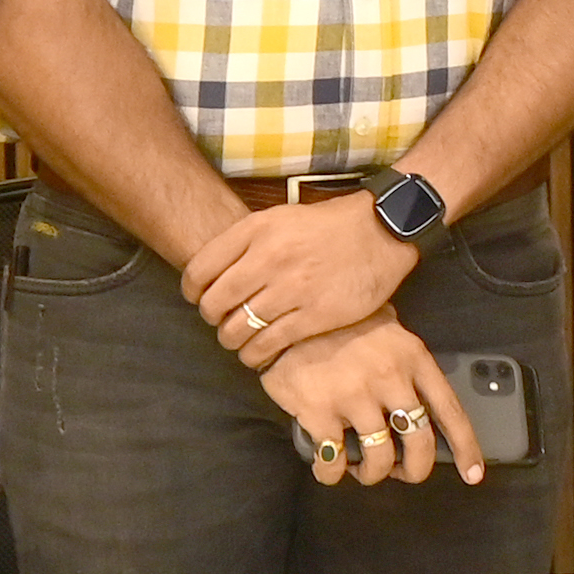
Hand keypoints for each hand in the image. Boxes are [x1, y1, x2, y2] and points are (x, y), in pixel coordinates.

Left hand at [183, 192, 420, 368]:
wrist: (382, 230)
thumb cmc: (328, 225)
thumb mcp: (280, 218)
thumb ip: (246, 242)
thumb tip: (213, 275)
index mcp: (257, 230)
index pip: (200, 270)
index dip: (192, 291)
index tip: (198, 298)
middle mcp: (270, 258)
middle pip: (215, 303)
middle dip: (212, 318)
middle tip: (221, 321)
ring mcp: (292, 289)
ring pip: (238, 328)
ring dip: (231, 340)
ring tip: (238, 340)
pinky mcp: (315, 315)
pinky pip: (269, 344)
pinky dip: (255, 355)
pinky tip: (256, 355)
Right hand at [261, 314, 485, 487]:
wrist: (289, 315)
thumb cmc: (342, 322)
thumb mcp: (388, 329)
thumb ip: (407, 362)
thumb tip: (423, 400)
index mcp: (414, 358)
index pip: (450, 410)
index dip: (465, 447)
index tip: (473, 473)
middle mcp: (391, 379)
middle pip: (419, 443)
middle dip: (415, 469)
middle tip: (403, 472)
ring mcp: (355, 397)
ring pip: (380, 459)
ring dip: (373, 472)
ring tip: (363, 468)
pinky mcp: (319, 412)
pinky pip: (334, 460)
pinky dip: (332, 473)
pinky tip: (329, 467)